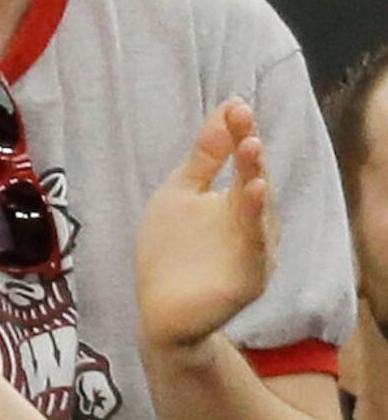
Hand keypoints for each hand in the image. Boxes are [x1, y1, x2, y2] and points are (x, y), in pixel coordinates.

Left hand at [139, 99, 279, 354]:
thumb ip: (204, 157)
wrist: (160, 314)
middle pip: (255, 185)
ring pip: (258, 220)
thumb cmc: (171, 253)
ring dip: (255, 194)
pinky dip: (255, 232)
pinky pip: (255, 253)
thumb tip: (228, 105)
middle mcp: (254, 222)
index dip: (241, 135)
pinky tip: (252, 205)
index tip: (235, 108)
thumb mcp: (178, 196)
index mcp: (237, 199)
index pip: (244, 161)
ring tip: (254, 168)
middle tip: (246, 135)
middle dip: (251, 162)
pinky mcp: (250, 280)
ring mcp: (255, 251)